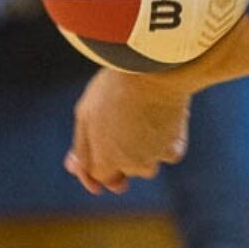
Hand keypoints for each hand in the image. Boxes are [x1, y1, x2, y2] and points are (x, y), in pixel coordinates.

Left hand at [67, 69, 190, 193]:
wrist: (156, 71)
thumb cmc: (115, 88)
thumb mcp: (86, 113)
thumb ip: (81, 146)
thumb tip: (73, 169)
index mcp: (105, 159)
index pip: (100, 176)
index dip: (97, 163)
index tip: (100, 148)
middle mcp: (131, 165)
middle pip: (124, 171)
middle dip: (121, 158)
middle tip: (123, 127)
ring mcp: (155, 158)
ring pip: (147, 167)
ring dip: (143, 153)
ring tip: (141, 119)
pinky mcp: (175, 148)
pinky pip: (168, 154)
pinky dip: (165, 143)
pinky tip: (161, 122)